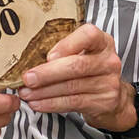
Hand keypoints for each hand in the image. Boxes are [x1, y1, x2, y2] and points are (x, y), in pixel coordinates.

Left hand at [18, 23, 136, 131]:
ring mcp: (109, 82)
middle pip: (76, 65)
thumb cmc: (90, 72)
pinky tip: (38, 103)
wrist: (112, 99)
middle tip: (27, 78)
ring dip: (44, 91)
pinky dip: (52, 104)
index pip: (88, 35)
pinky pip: (73, 102)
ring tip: (26, 93)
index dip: (67, 45)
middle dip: (47, 73)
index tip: (48, 56)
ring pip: (71, 87)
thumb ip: (64, 53)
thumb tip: (30, 61)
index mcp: (102, 42)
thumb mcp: (83, 55)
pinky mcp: (104, 102)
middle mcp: (109, 60)